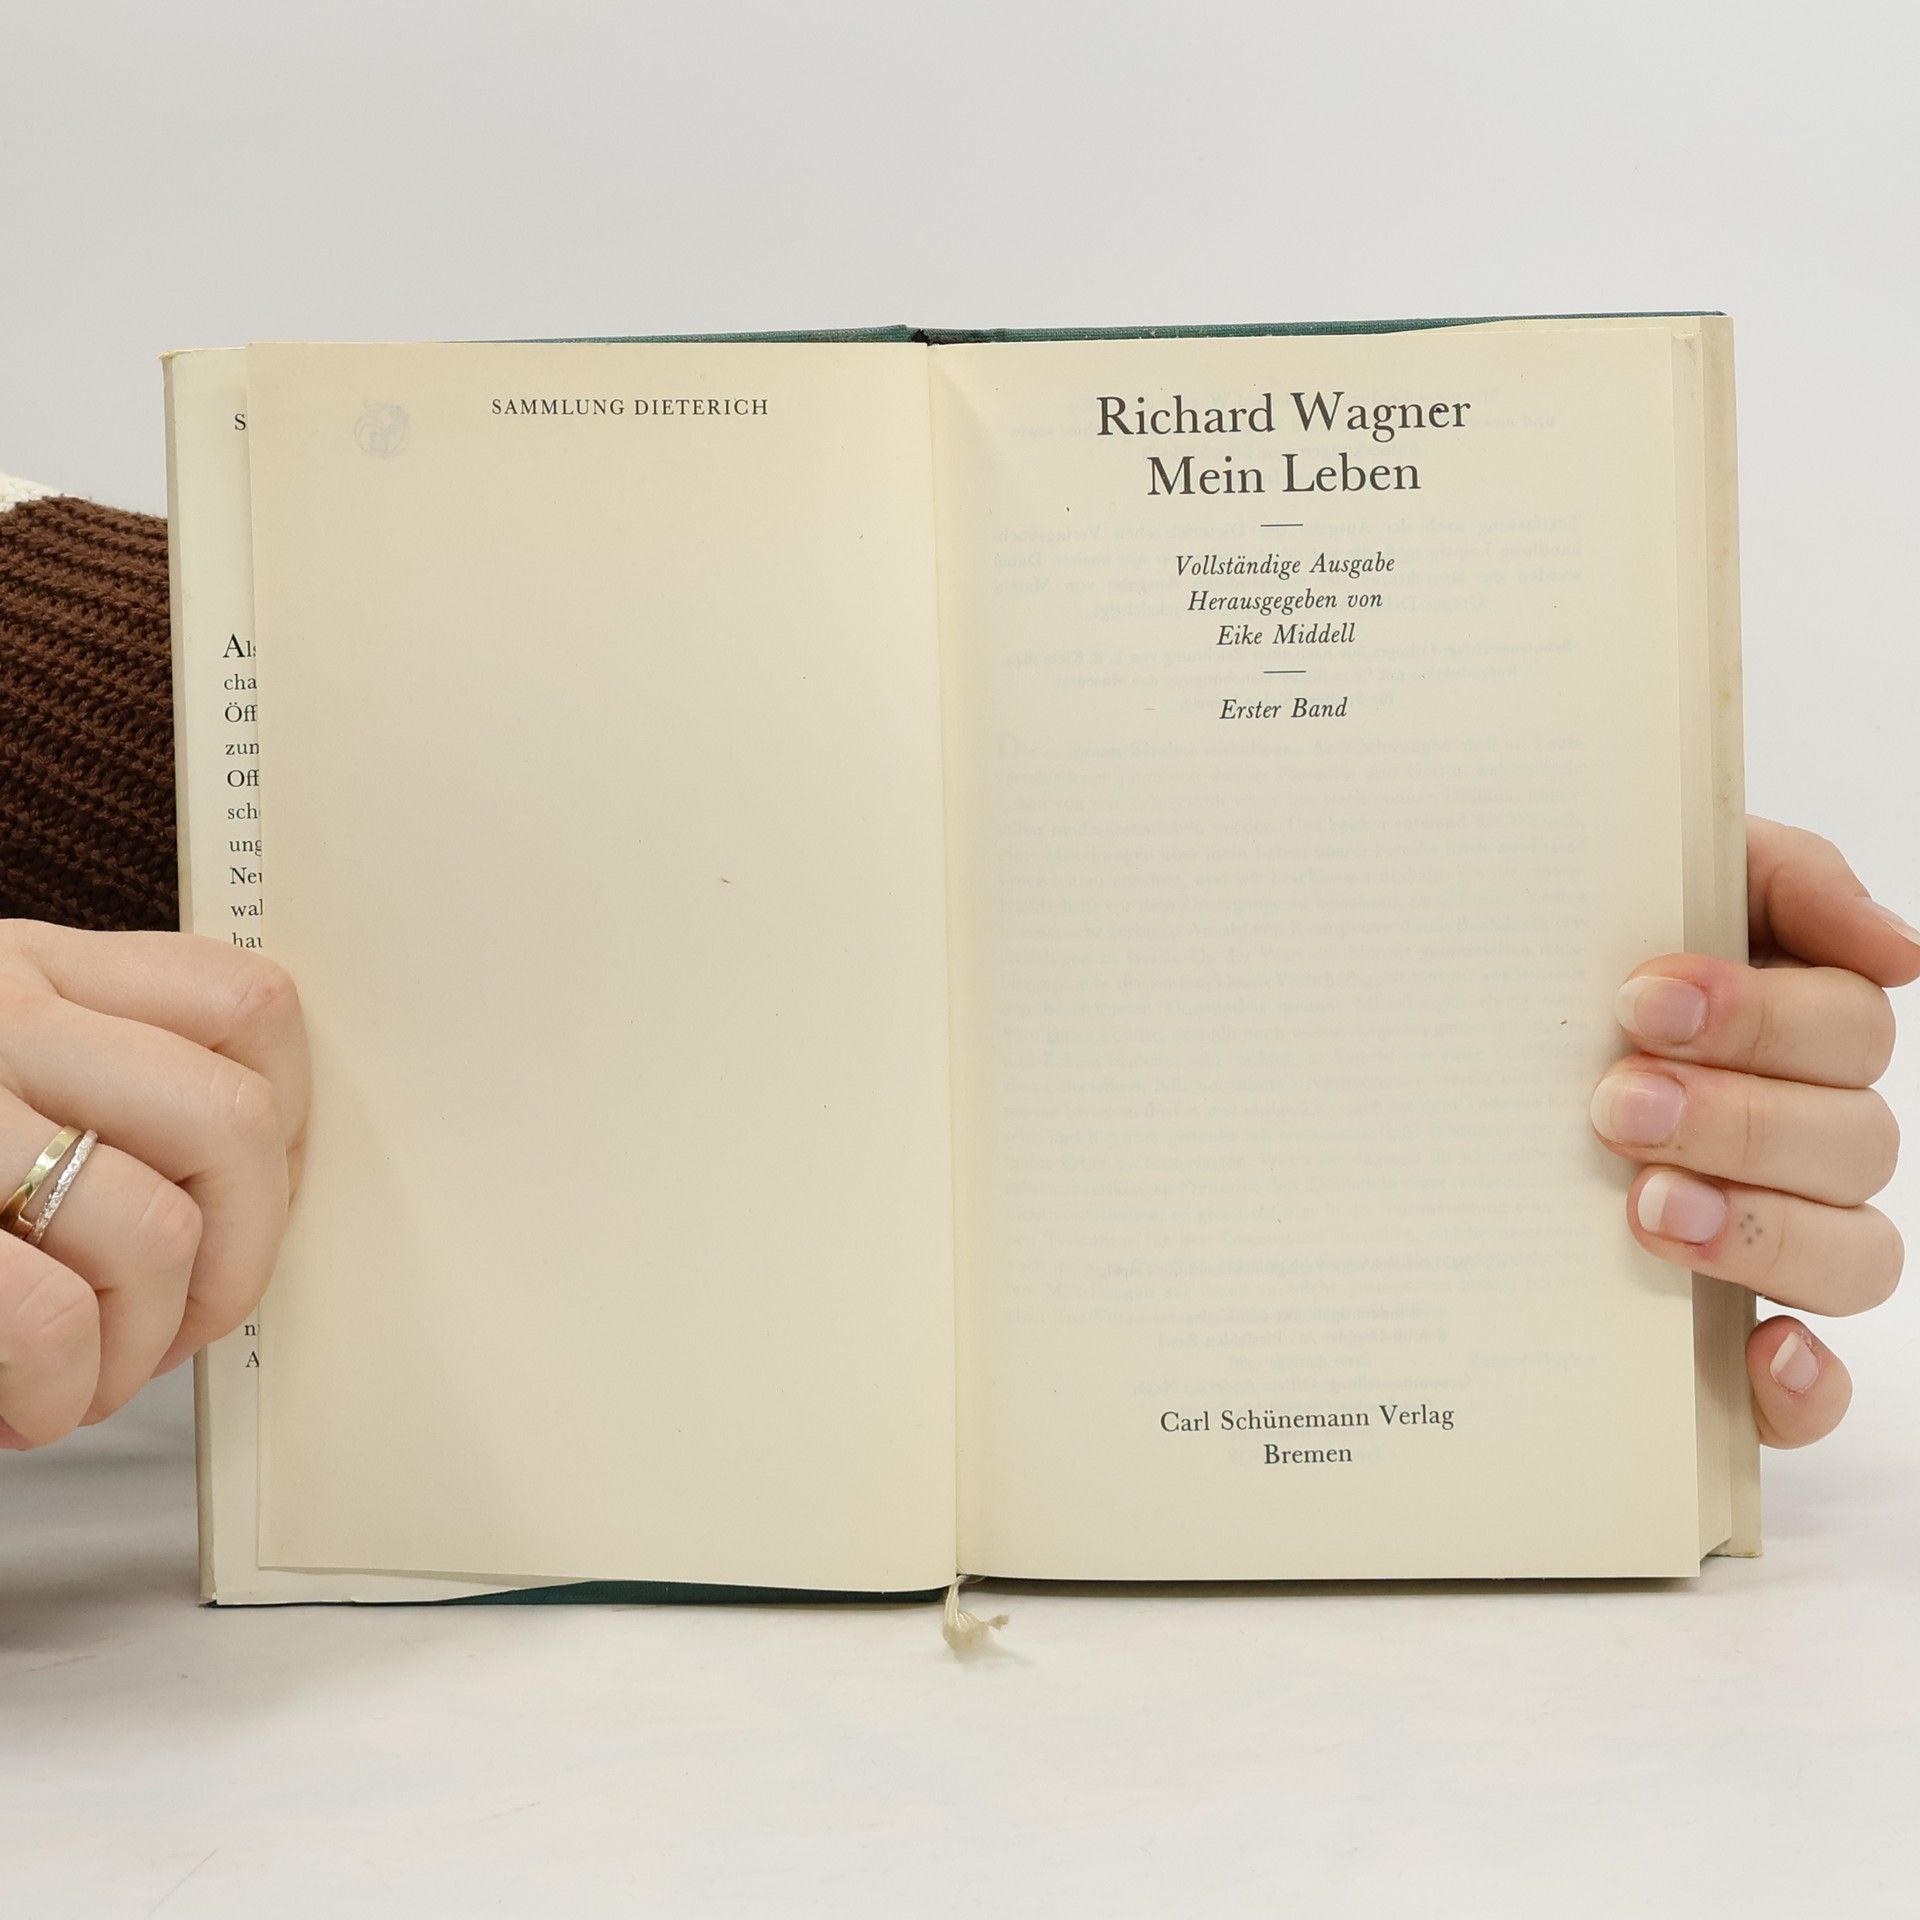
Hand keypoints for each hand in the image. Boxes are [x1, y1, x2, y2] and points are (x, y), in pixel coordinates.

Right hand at [0, 923, 307, 1446]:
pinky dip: (64, 1393)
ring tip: (86, 1376)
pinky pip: (50, 1319)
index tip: (253, 1207)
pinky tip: (28, 1405)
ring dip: (142, 1345)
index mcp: (29, 970)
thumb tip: (266, 1183)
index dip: (287, 1128)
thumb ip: (108, 1081)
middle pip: (231, 1125)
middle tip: (182, 1323)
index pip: (247, 1005)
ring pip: (152, 1229)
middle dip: (241, 1258)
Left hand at [1592, 819, 1914, 1447]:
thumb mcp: (1654, 884)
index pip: (1847, 1027)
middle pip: (1852, 1141)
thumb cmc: (1568, 964)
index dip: (1762, 1018)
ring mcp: (1778, 1241)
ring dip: (1762, 1234)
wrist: (1456, 1038)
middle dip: (1738, 1120)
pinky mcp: (1732, 1339)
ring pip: (1855, 1256)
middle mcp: (1804, 1140)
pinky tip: (1760, 1351)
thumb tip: (1898, 949)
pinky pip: (1811, 1388)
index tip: (1641, 1002)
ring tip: (1644, 1210)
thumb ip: (1778, 878)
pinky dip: (1801, 1384)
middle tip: (1616, 1105)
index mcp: (1796, 1033)